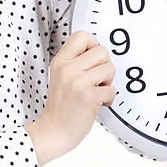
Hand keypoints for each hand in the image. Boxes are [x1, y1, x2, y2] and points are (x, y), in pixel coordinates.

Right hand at [25, 30, 116, 165]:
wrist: (54, 131)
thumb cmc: (61, 106)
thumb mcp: (60, 76)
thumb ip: (75, 62)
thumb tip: (99, 52)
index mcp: (60, 61)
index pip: (82, 35)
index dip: (93, 45)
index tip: (91, 61)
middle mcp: (68, 69)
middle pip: (102, 51)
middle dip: (104, 66)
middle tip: (95, 80)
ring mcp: (78, 82)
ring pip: (110, 68)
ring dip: (108, 82)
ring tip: (96, 91)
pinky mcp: (89, 96)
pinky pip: (112, 89)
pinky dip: (109, 98)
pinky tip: (98, 103)